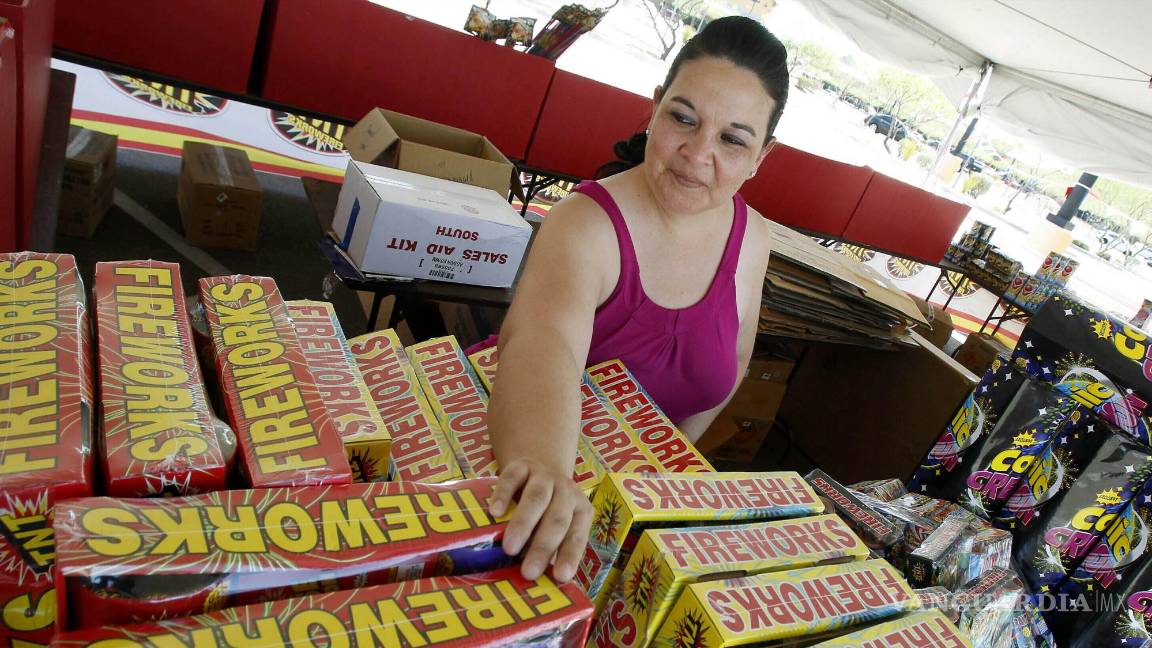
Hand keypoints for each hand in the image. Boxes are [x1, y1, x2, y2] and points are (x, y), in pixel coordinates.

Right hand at [489, 457, 592, 582]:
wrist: (538, 468)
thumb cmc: (545, 510)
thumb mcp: (552, 527)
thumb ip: (549, 548)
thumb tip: (536, 582)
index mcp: (580, 511)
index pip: (576, 535)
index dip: (569, 556)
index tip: (561, 577)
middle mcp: (566, 492)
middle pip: (557, 519)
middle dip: (543, 547)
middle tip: (528, 571)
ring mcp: (544, 476)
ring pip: (537, 498)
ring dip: (524, 523)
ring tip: (509, 548)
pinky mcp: (522, 466)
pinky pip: (513, 478)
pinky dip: (503, 495)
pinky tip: (494, 512)